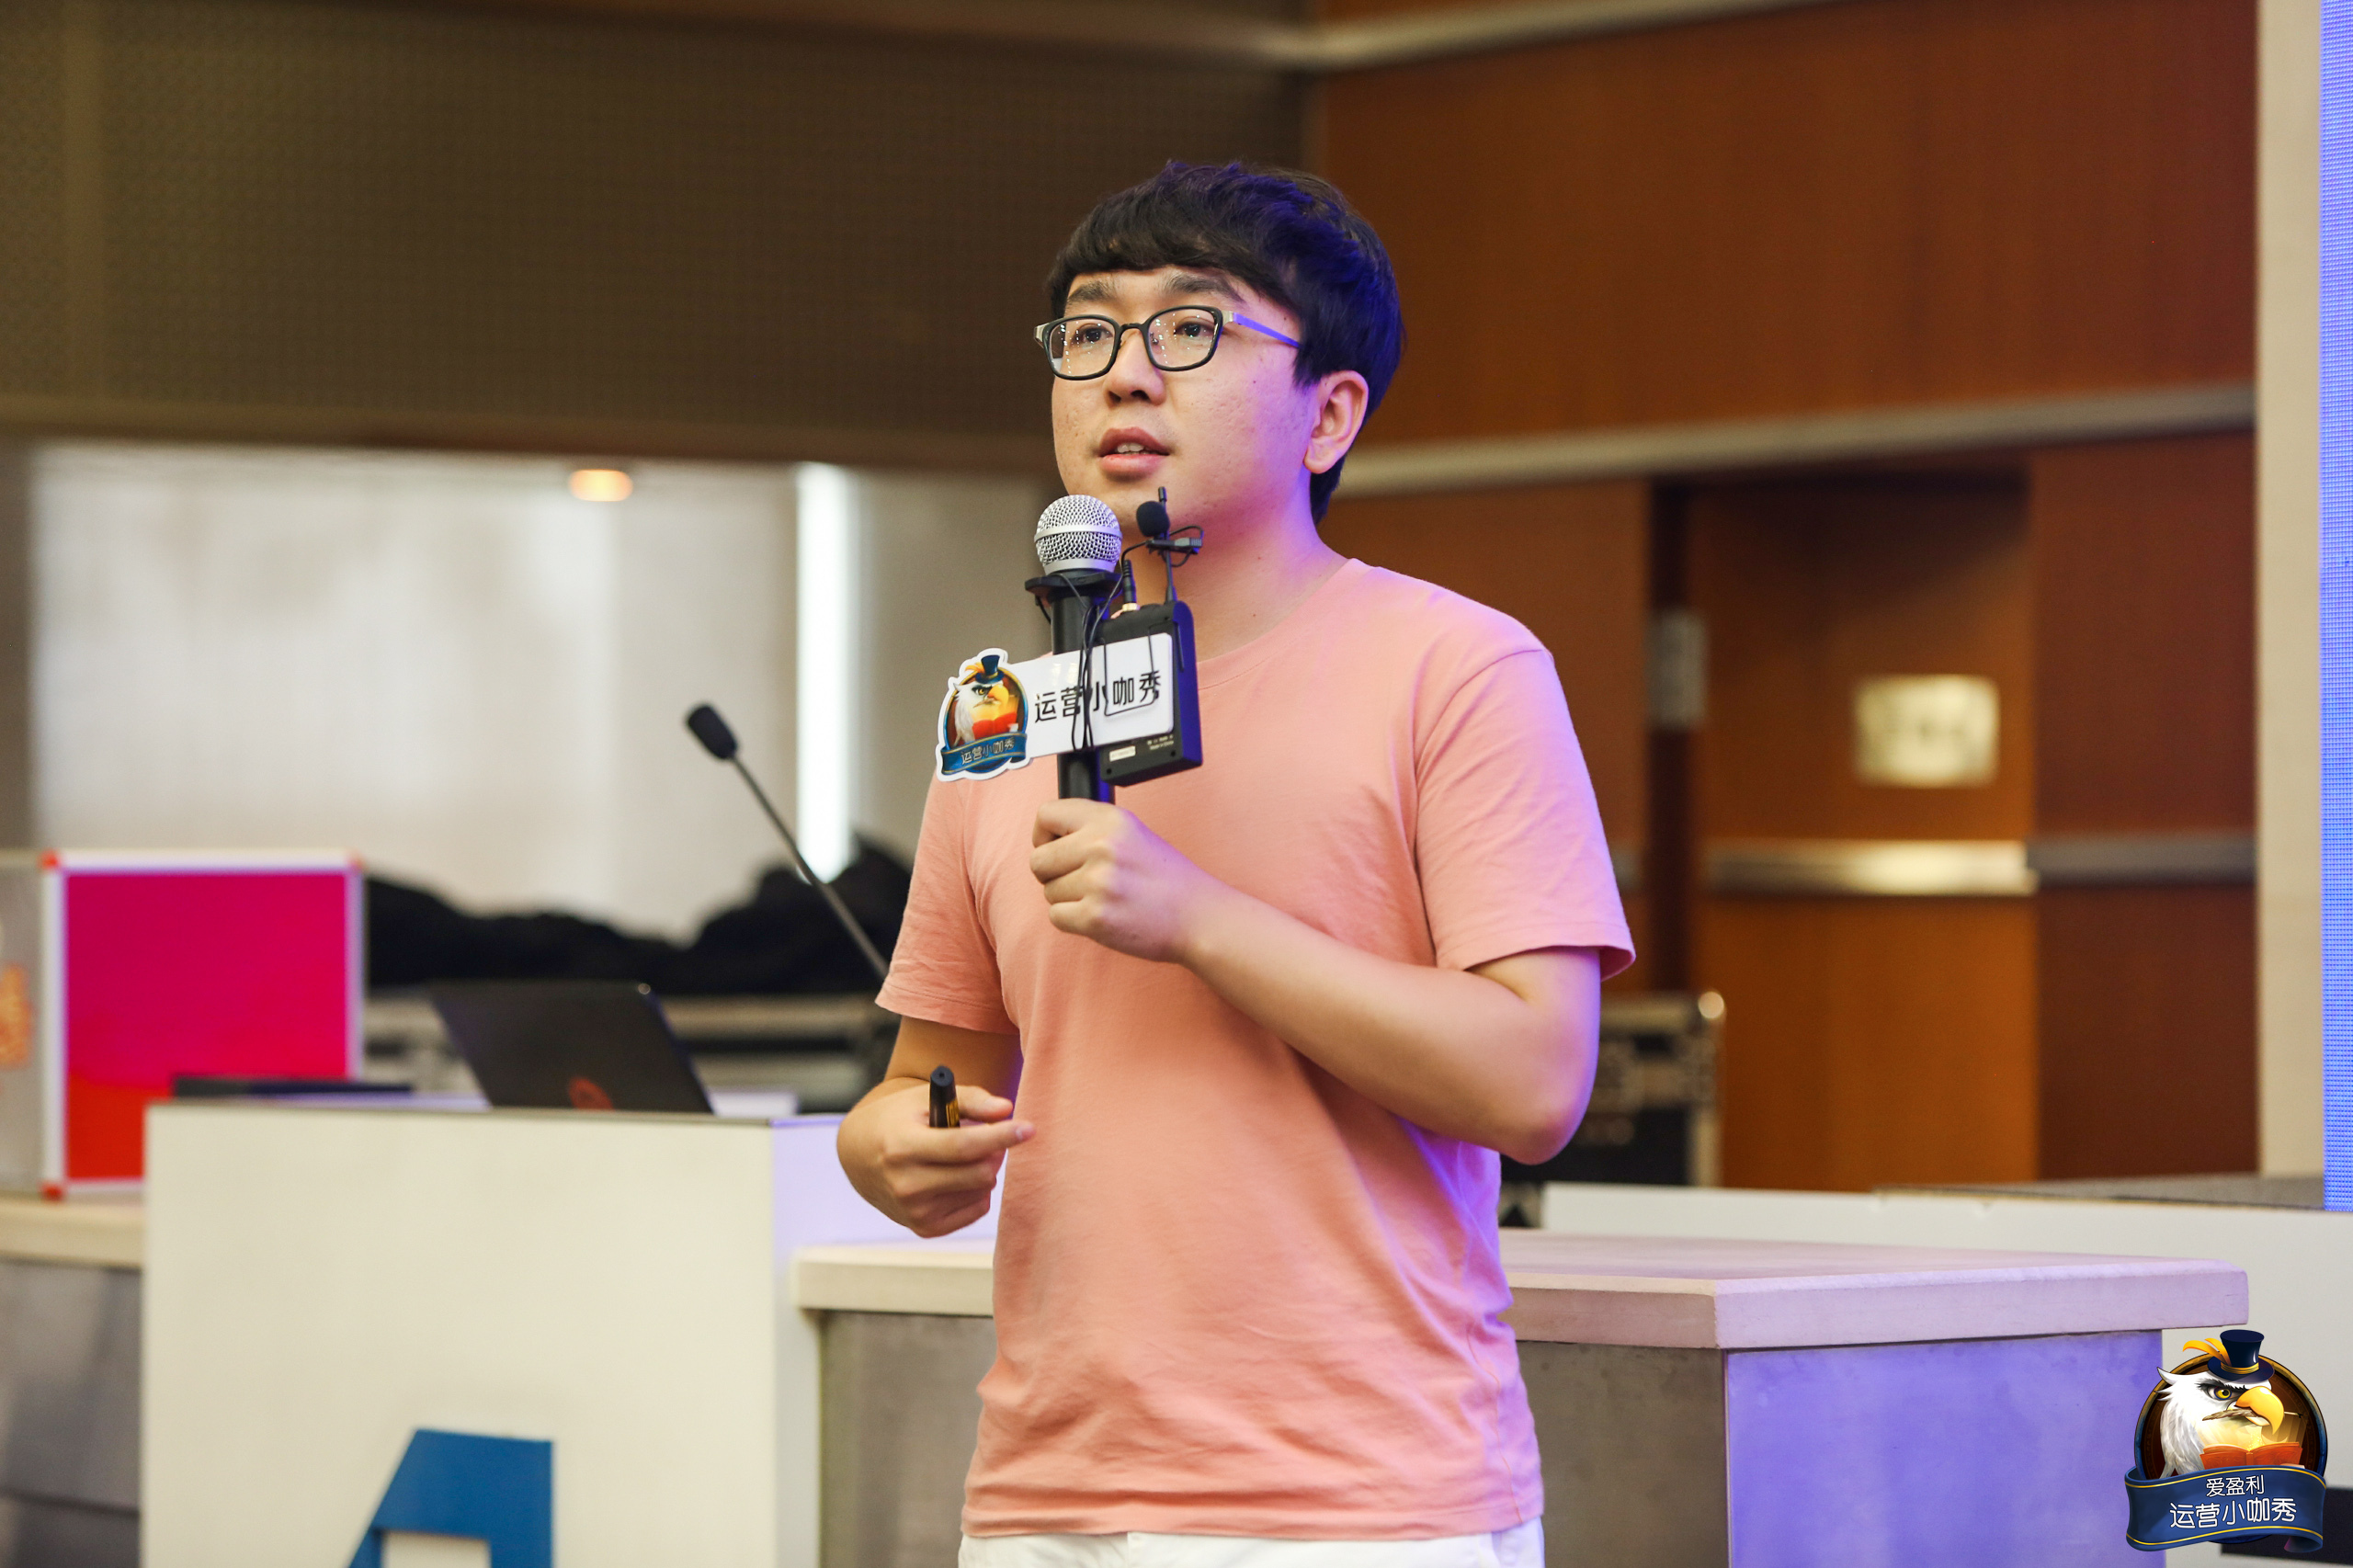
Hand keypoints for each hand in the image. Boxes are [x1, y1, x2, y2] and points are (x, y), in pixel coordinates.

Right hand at [845, 1076, 1031, 1236]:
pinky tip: (955, 1175)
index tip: (1029, 1128)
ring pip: (982, 1190)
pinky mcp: (924, 1228)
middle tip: (989, 1135)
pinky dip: (976, 1189)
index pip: (963, 1146)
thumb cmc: (900, 1118)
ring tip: (962, 1153)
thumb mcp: (925, 1098)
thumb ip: (970, 1100)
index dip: (1000, 1137)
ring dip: (984, 1168)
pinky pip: (977, 1209)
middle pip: (980, 1173)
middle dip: (995, 1150)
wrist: (859, 1155)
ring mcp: (914, 1212)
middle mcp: (906, 1185)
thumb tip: (1006, 1110)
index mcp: (903, 1147)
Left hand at [1030, 798, 1230, 962]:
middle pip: (1038, 860)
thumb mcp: (1132, 834)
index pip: (1046, 815)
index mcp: (1110, 820)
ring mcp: (1098, 883)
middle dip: (1053, 873)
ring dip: (1068, 899)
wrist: (1198, 916)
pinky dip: (1073, 921)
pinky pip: (1056, 917)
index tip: (1054, 846)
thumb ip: (1091, 830)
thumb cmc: (1167, 879)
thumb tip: (1048, 838)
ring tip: (1102, 899)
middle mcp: (1102, 846)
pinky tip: (1101, 915)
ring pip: (1048, 891)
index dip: (1044, 835)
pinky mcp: (1095, 917)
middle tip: (1080, 881)